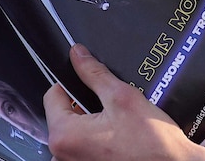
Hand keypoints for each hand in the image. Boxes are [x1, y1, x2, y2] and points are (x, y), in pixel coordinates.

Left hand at [43, 44, 204, 160]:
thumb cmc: (151, 142)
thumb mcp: (122, 97)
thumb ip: (94, 74)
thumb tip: (77, 54)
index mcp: (64, 136)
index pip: (53, 95)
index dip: (72, 83)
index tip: (92, 83)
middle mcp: (62, 156)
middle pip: (63, 115)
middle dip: (84, 105)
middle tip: (111, 105)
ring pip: (75, 132)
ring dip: (92, 123)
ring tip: (118, 122)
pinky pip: (83, 148)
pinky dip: (97, 140)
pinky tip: (119, 137)